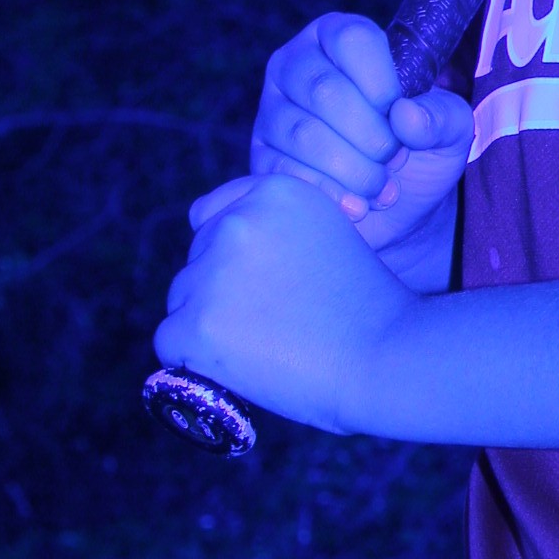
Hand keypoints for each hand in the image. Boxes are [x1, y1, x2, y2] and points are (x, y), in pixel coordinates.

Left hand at [155, 169, 420, 432]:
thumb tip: (223, 254)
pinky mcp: (195, 324)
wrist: (388, 359)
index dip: (233, 256)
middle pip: (197, 259)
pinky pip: (170, 342)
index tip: (261, 283)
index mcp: (274, 191)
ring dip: (210, 324)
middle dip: (221, 289)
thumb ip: (279, 231)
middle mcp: (237, 221)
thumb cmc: (368, 310)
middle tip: (274, 322)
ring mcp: (212, 273)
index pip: (212, 215)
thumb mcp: (329, 236)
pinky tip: (242, 367)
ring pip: (182, 300)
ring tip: (268, 346)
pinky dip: (196, 361)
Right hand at [251, 13, 472, 291]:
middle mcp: (296, 64)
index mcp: (340, 38)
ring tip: (382, 187)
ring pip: (304, 135)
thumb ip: (441, 116)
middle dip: (372, 136)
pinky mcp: (262, 157)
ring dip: (355, 170)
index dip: (382, 83)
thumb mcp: (450, 130)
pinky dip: (329, 194)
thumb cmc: (420, 150)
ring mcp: (271, 110)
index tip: (401, 115)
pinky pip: (285, 172)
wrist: (396, 210)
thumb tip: (405, 116)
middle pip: (325, 90)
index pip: (352, 39)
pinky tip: (357, 207)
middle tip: (396, 159)